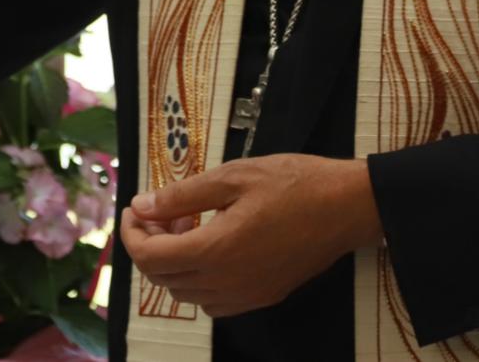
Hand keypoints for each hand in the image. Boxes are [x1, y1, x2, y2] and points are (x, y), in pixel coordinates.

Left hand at [119, 155, 381, 317]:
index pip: (150, 257)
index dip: (131, 234)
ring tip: (189, 224)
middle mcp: (228, 283)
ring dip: (175, 262)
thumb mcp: (231, 177)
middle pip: (163, 279)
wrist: (346, 206)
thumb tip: (142, 206)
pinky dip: (199, 279)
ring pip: (187, 293)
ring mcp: (247, 295)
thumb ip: (181, 196)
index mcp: (216, 251)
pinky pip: (214, 301)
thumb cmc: (292, 183)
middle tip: (161, 211)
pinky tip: (212, 246)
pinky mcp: (264, 296)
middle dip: (150, 244)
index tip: (134, 209)